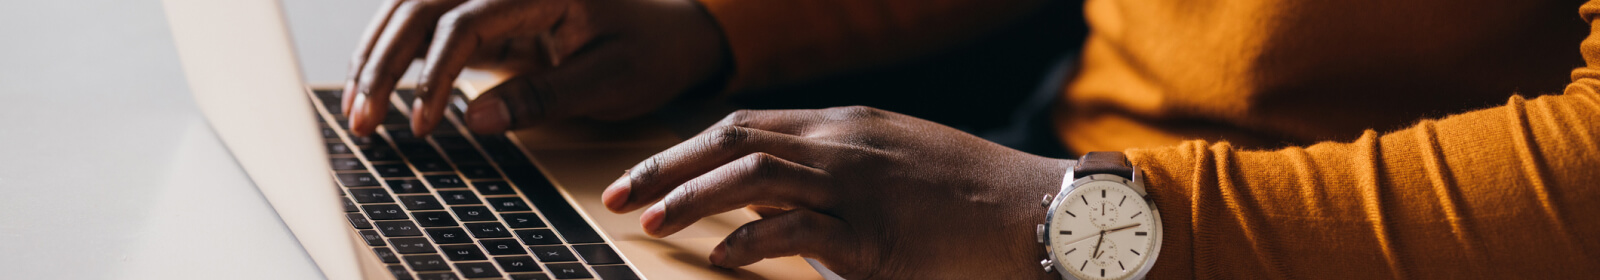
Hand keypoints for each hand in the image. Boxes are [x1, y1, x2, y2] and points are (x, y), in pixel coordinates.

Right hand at [341, 0, 728, 135]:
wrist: (672, 32)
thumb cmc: (649, 51)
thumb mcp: (610, 80)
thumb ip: (544, 97)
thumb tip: (475, 120)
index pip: (465, 22)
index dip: (433, 75)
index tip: (421, 124)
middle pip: (422, 6)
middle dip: (382, 62)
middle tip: (360, 119)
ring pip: (414, 9)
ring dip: (379, 55)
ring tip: (357, 109)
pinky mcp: (489, 11)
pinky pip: (430, 23)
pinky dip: (399, 53)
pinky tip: (378, 89)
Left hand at [600, 106, 1069, 278]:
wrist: (1035, 210)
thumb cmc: (965, 192)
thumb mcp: (892, 160)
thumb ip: (831, 171)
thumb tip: (767, 201)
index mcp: (843, 125)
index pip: (743, 125)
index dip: (684, 150)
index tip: (641, 176)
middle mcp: (842, 145)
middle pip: (732, 140)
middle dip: (665, 167)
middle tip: (617, 195)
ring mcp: (857, 186)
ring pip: (752, 176)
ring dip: (691, 199)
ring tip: (652, 223)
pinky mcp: (874, 236)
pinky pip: (796, 231)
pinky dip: (749, 242)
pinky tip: (721, 258)